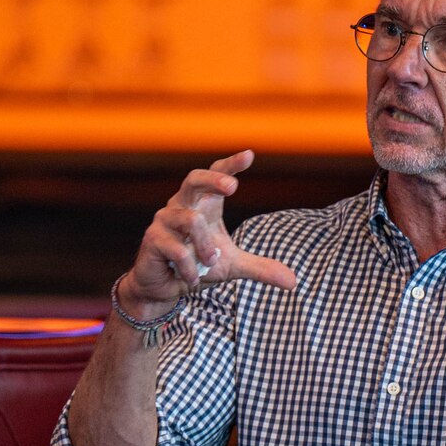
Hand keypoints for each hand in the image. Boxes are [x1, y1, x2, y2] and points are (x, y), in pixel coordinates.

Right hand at [121, 150, 297, 317]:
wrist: (164, 289)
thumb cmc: (197, 266)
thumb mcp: (232, 266)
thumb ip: (260, 269)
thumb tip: (293, 282)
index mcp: (204, 205)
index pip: (216, 176)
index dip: (230, 164)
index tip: (249, 156)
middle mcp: (182, 205)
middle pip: (193, 178)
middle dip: (213, 180)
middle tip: (232, 188)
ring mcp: (164, 220)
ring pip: (191, 220)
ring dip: (205, 246)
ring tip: (210, 262)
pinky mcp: (152, 239)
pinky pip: (178, 249)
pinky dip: (190, 268)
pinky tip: (191, 278)